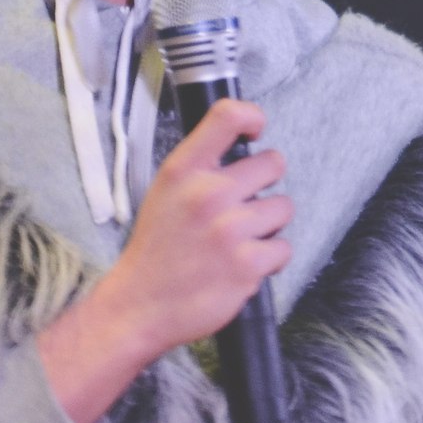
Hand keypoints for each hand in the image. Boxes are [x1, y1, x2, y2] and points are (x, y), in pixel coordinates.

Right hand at [37, 98, 289, 422]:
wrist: (139, 306)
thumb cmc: (157, 250)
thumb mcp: (165, 192)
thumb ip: (201, 167)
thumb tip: (243, 143)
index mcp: (183, 171)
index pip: (228, 116)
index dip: (251, 117)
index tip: (255, 133)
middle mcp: (208, 194)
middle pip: (273, 163)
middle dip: (263, 186)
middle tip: (242, 208)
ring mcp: (230, 229)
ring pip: (283, 207)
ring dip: (268, 225)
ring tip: (237, 241)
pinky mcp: (248, 263)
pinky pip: (283, 248)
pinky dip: (269, 259)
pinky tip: (241, 265)